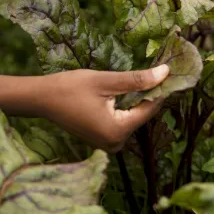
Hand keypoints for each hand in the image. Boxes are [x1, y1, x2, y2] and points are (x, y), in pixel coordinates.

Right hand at [0, 66, 170, 151]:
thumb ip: (137, 80)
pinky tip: (132, 88)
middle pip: (143, 115)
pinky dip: (128, 105)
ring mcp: (108, 143)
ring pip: (133, 117)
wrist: (40, 99)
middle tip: (162, 70)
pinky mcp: (102, 139)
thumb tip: (166, 72)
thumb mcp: (105, 81)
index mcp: (117, 132)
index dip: (162, 89)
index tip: (173, 71)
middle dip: (151, 93)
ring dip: (140, 99)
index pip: (150, 109)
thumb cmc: (69, 88)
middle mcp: (115, 143)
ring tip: (150, 76)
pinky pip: (123, 121)